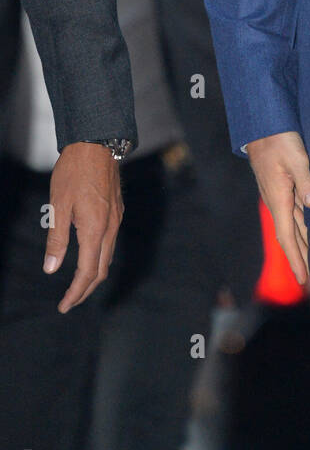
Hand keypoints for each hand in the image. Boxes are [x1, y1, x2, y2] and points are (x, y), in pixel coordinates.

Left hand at [45, 142, 123, 311]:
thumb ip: (56, 239)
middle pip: (102, 269)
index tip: (64, 306)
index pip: (87, 272)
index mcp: (95, 229)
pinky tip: (88, 257)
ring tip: (77, 285)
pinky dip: (99, 258)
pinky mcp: (117, 211)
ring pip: (108, 257)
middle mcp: (111, 228)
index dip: (75, 293)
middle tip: (69, 302)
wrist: (98, 143)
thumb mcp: (59, 205)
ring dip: (94, 275)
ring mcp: (117, 219)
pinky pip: (111, 243)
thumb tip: (52, 269)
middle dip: (85, 290)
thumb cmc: (74, 172)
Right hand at [245, 130, 309, 284]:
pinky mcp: (284, 187)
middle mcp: (279, 202)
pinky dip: (302, 228)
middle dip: (300, 259)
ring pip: (294, 226)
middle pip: (291, 237)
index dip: (296, 258)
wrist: (262, 125)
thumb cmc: (278, 139)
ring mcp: (280, 195)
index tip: (303, 279)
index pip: (288, 236)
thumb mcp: (296, 157)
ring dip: (302, 245)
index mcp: (280, 199)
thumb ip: (306, 180)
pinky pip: (295, 214)